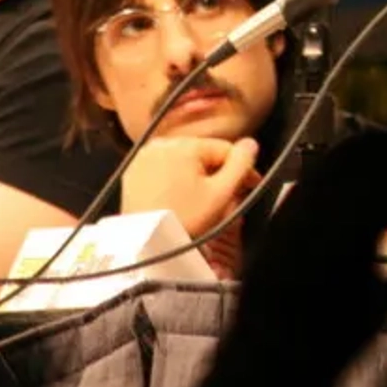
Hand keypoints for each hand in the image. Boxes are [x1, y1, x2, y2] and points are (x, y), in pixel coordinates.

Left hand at [121, 135, 258, 238]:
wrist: (145, 243)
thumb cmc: (184, 220)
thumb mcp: (221, 193)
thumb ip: (241, 164)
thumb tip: (251, 143)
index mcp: (184, 145)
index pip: (225, 149)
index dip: (243, 168)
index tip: (252, 185)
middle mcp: (162, 144)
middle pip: (204, 156)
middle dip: (219, 176)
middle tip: (230, 200)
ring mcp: (145, 157)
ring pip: (185, 163)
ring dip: (200, 179)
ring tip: (208, 204)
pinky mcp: (133, 172)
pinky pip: (165, 170)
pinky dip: (178, 181)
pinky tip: (185, 200)